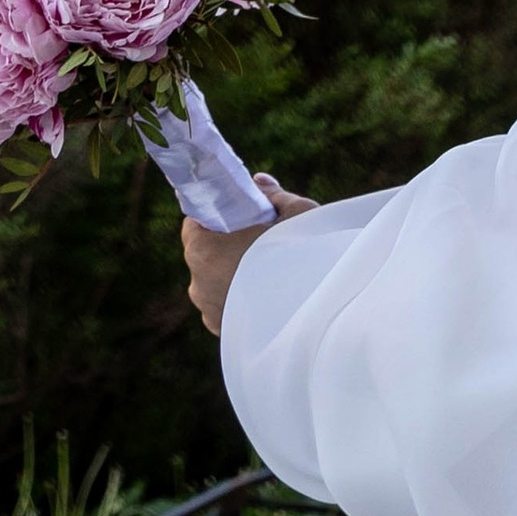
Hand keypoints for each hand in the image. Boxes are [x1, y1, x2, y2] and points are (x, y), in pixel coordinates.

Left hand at [182, 178, 315, 335]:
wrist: (321, 308)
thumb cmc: (305, 256)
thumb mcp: (296, 212)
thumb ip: (272, 195)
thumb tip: (259, 183)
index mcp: (204, 249)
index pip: (195, 224)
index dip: (215, 216)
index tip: (236, 214)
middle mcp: (198, 283)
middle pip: (205, 255)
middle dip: (226, 246)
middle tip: (258, 241)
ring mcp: (210, 311)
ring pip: (215, 284)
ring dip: (233, 276)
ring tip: (267, 272)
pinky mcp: (224, 332)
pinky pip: (225, 309)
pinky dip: (239, 301)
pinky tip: (265, 296)